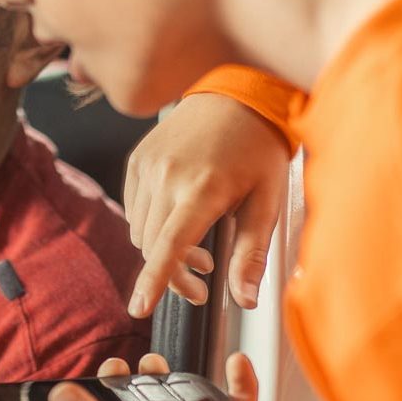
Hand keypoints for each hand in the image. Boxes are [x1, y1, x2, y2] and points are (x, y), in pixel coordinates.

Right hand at [124, 93, 288, 318]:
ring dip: (163, 249)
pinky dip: (152, 224)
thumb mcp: (267, 201)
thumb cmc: (259, 145)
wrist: (239, 93)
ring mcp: (148, 166)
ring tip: (197, 246)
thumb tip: (246, 299)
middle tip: (204, 282)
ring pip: (141, 231)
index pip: (169, 246)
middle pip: (154, 247)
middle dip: (175, 274)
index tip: (140, 307)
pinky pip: (135, 209)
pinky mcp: (138, 160)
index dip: (154, 281)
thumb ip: (251, 254)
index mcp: (203, 188)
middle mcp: (168, 176)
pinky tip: (179, 217)